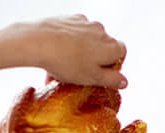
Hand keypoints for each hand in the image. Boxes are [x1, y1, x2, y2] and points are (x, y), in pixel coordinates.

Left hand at [0, 15, 126, 87]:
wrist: (39, 41)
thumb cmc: (67, 63)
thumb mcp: (93, 78)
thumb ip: (111, 80)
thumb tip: (125, 81)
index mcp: (110, 46)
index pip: (122, 52)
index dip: (114, 64)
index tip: (103, 74)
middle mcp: (101, 30)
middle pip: (105, 45)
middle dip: (97, 58)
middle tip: (83, 73)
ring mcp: (85, 22)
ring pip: (89, 39)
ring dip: (83, 51)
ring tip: (68, 66)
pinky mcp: (70, 18)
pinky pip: (76, 32)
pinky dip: (71, 42)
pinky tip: (60, 54)